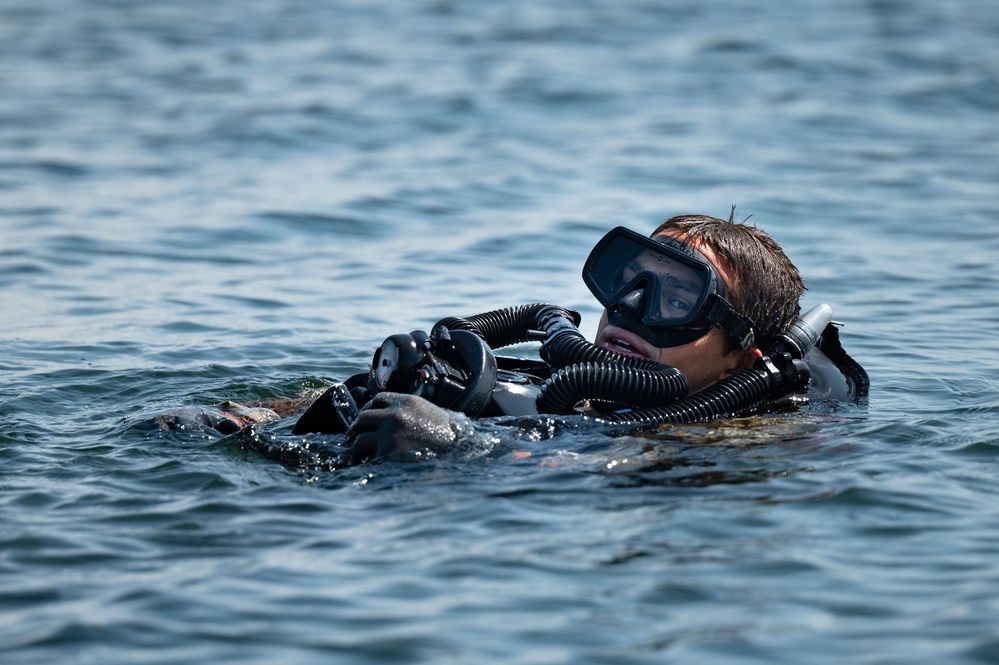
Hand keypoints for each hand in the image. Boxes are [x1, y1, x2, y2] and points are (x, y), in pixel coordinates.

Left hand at [346, 392, 466, 462]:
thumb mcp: (426, 411)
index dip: (369, 408)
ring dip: (356, 447)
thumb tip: (388, 416)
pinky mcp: (388, 451)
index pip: (378, 399)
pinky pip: (369, 456)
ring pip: (360, 438)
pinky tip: (367, 464)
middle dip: (355, 428)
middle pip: (363, 417)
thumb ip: (407, 409)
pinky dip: (366, 461)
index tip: (367, 418)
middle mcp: (394, 414)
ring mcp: (389, 433)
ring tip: (356, 454)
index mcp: (406, 401)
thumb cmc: (446, 432)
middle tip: (352, 436)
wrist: (458, 446)